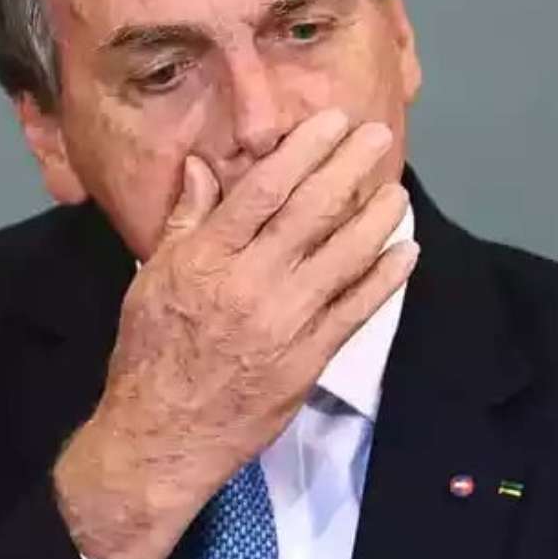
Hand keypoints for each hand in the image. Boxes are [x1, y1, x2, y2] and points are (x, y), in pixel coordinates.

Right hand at [52, 109, 417, 558]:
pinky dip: (384, 280)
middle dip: (350, 168)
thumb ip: (186, 220)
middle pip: (311, 212)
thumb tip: (206, 164)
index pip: (263, 190)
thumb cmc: (151, 352)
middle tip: (379, 136)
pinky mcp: (310, 358)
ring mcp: (285, 322)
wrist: (163, 437)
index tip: (332, 122)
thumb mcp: (152, 279)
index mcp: (206, 258)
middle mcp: (250, 282)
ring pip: (343, 257)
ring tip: (398, 189)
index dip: (303, 150)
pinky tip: (406, 252)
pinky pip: (356, 311)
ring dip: (377, 218)